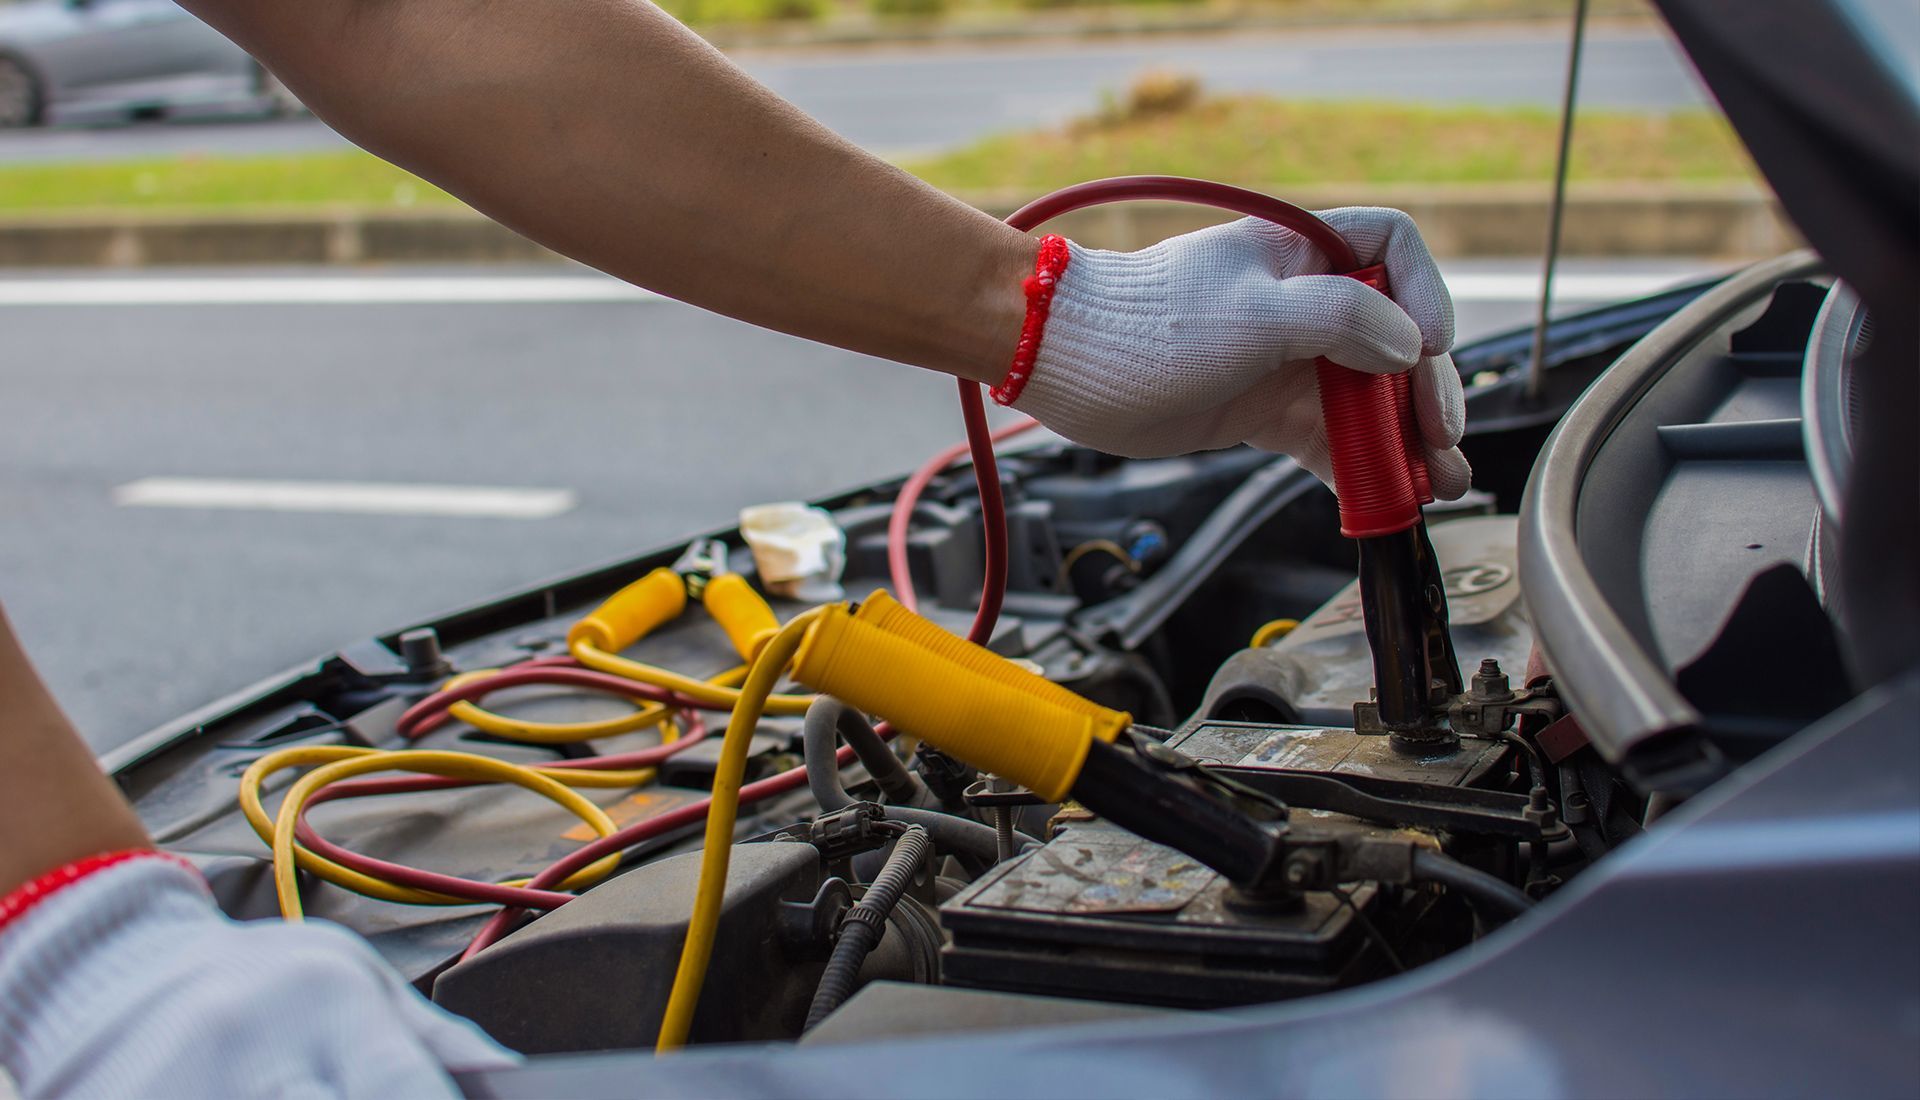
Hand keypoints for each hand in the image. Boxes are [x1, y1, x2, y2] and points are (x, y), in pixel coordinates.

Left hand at [1007, 208, 1470, 499]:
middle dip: (1426, 392)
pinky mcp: (1265, 409)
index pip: (1394, 250)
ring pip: (1369, 397)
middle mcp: (1304, 301)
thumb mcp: (1253, 313)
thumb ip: (1340, 318)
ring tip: (1438, 484)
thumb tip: (1410, 345)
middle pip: (1397, 338)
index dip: (1425, 294)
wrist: (1066, 364)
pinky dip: (1360, 466)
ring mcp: (1287, 359)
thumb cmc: (1147, 323)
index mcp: (1303, 253)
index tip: (1429, 348)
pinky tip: (1387, 496)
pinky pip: (1330, 438)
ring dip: (1405, 440)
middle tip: (1442, 443)